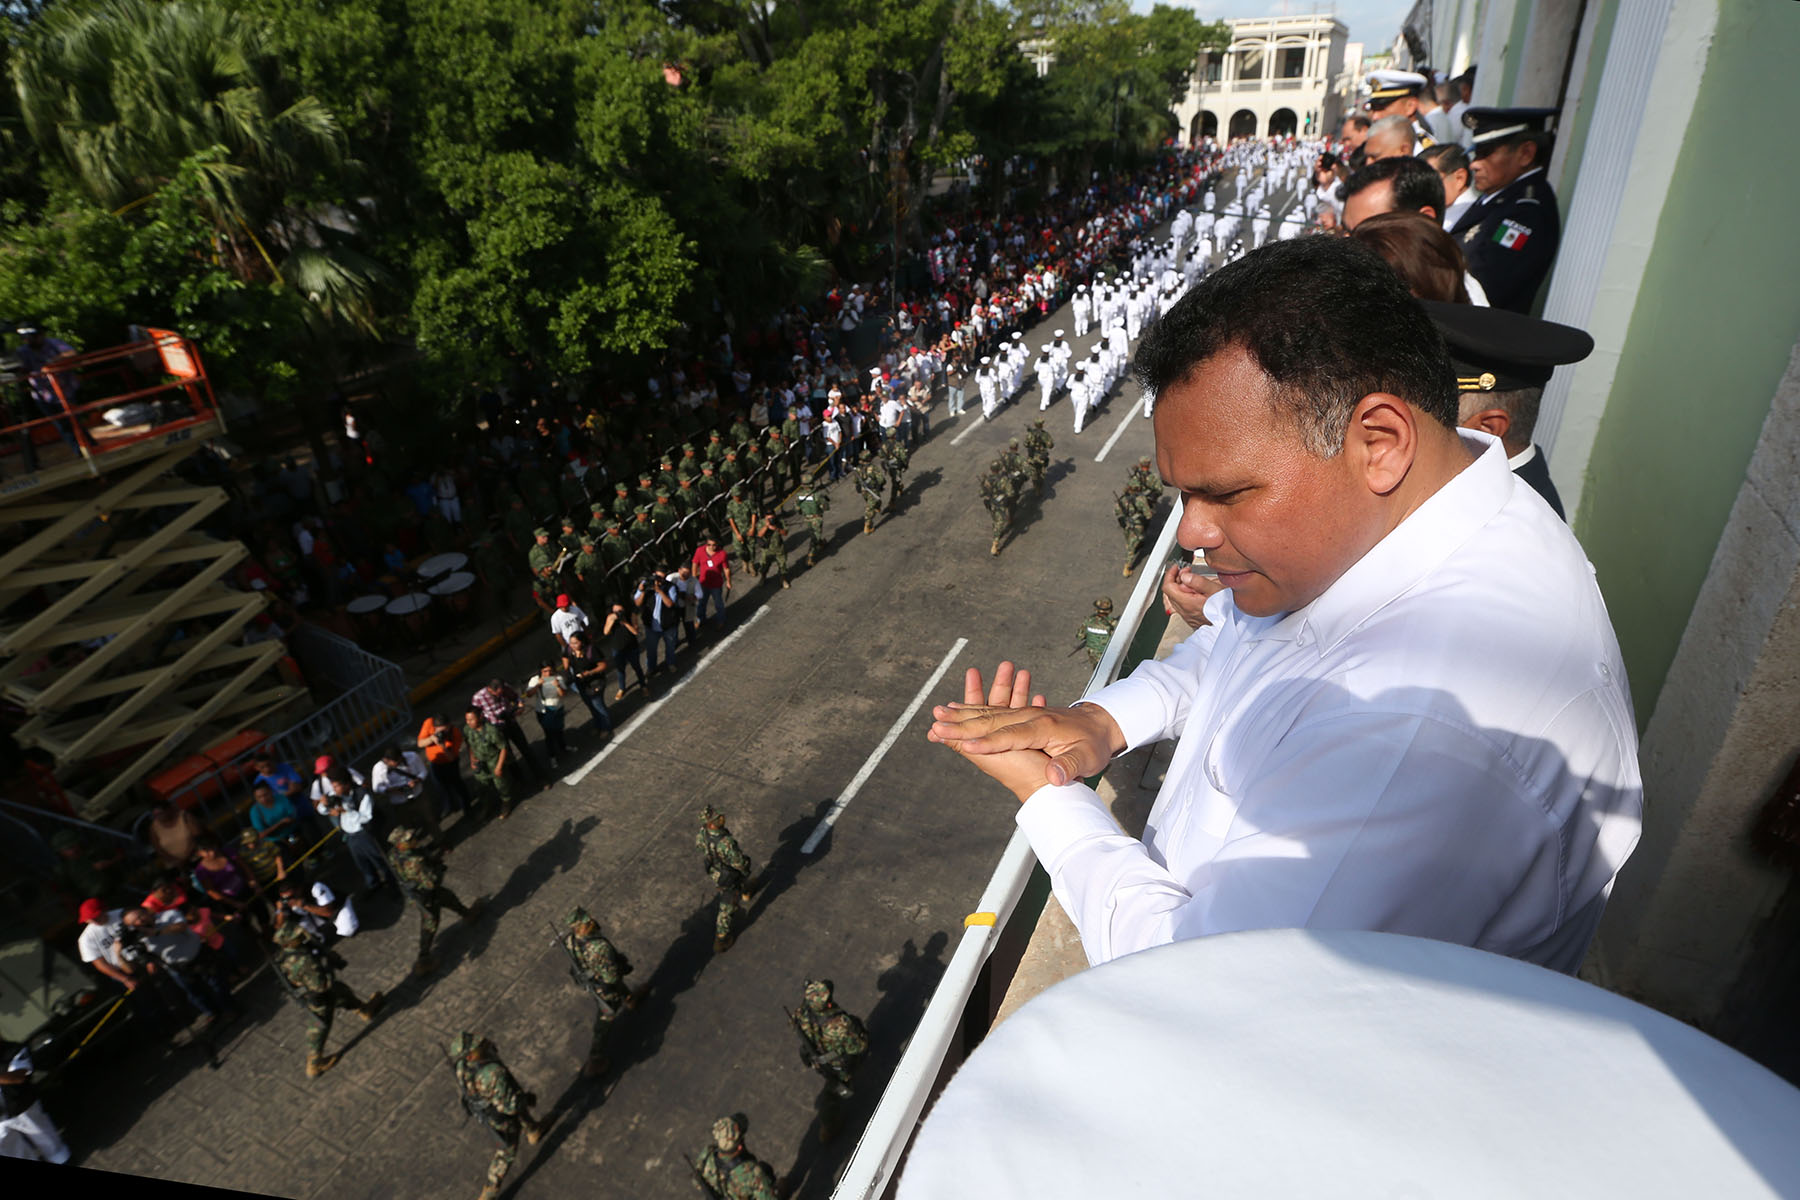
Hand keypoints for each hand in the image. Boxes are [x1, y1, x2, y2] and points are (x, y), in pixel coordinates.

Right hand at [929, 662, 1126, 796]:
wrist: (1102, 724)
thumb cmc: (1094, 744)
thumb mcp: (1087, 758)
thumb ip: (1069, 766)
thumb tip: (1055, 776)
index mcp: (1043, 727)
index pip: (1009, 736)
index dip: (988, 742)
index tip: (967, 746)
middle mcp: (1029, 718)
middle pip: (991, 720)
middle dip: (963, 723)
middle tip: (937, 724)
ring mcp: (1024, 714)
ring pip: (988, 712)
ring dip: (963, 712)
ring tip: (940, 711)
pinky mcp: (1022, 715)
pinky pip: (994, 709)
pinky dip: (974, 708)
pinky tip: (958, 707)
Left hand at [1161, 563, 1224, 629]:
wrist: (1234, 623)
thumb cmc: (1227, 608)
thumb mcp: (1215, 589)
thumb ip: (1197, 581)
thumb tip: (1184, 576)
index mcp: (1187, 603)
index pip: (1168, 587)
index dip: (1170, 575)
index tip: (1176, 568)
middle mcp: (1185, 612)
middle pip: (1170, 593)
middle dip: (1176, 579)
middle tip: (1187, 572)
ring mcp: (1188, 617)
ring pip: (1176, 600)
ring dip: (1181, 588)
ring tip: (1194, 582)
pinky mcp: (1192, 619)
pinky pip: (1182, 606)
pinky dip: (1185, 596)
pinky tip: (1197, 593)